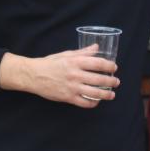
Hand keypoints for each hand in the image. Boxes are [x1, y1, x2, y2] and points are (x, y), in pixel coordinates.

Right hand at [0, 45, 119, 107]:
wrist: (33, 75)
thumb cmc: (50, 63)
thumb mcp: (67, 54)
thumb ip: (83, 52)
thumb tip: (96, 47)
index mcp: (75, 62)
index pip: (98, 63)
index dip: (109, 66)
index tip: (114, 68)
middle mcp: (75, 74)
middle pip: (99, 79)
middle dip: (111, 81)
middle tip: (116, 82)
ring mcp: (71, 87)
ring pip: (94, 93)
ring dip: (106, 94)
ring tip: (112, 94)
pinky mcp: (67, 97)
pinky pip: (84, 103)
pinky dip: (93, 103)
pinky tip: (96, 101)